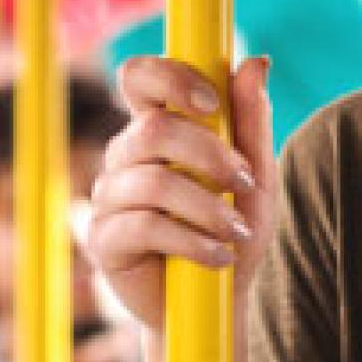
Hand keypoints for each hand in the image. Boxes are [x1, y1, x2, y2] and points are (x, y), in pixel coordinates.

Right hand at [89, 56, 273, 331]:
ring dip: (208, 207)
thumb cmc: (233, 227)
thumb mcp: (255, 173)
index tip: (213, 103)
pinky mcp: (104, 240)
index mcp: (156, 126)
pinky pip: (144, 226)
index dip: (171, 78)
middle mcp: (125, 155)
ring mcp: (109, 197)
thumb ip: (251, 118)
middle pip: (153, 130)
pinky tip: (217, 256)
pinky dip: (191, 240)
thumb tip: (257, 62)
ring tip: (237, 231)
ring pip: (153, 182)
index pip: (140, 77)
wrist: (220, 299)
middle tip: (244, 181)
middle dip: (209, 154)